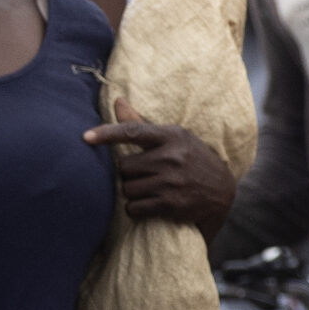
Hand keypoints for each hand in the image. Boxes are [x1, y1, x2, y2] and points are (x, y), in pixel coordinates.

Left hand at [86, 95, 235, 237]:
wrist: (223, 192)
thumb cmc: (190, 159)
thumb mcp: (173, 137)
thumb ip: (141, 123)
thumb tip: (117, 101)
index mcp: (171, 136)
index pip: (133, 131)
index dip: (107, 134)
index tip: (85, 137)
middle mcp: (172, 157)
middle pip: (123, 166)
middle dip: (128, 172)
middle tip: (144, 173)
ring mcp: (172, 182)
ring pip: (126, 188)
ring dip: (132, 191)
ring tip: (149, 188)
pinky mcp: (171, 205)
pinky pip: (133, 208)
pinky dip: (135, 208)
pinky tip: (149, 204)